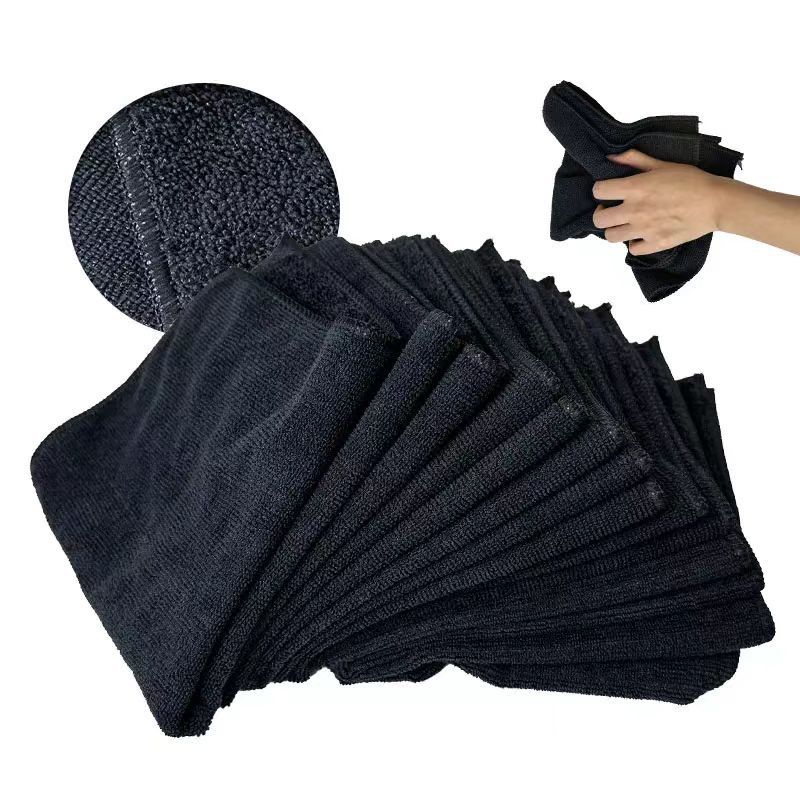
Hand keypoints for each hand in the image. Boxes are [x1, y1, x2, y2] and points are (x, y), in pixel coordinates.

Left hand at [592, 149, 724, 256]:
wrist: (715, 203)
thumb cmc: (691, 180)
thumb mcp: (662, 164)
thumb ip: (634, 160)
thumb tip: (612, 157)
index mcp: (635, 188)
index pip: (598, 191)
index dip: (600, 190)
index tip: (608, 191)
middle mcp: (634, 210)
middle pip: (598, 219)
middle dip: (602, 213)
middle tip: (612, 210)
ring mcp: (644, 229)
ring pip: (611, 236)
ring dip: (615, 229)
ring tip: (626, 223)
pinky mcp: (655, 244)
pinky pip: (632, 249)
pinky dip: (634, 243)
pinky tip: (642, 234)